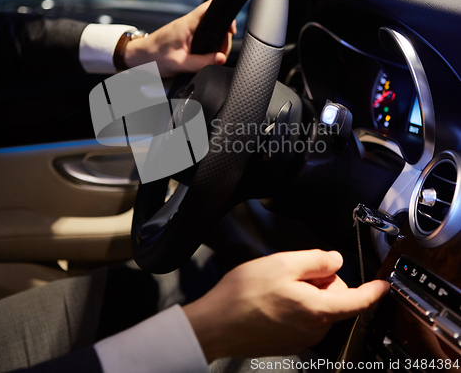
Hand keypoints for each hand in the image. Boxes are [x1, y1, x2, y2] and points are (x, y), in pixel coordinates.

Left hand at [124, 0, 234, 77]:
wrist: (139, 57)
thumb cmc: (154, 58)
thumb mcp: (179, 63)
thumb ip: (201, 62)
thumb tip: (220, 59)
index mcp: (187, 24)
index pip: (211, 7)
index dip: (225, 16)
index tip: (231, 30)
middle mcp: (187, 23)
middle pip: (214, 20)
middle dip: (222, 35)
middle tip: (221, 52)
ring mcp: (185, 28)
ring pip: (208, 28)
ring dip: (215, 40)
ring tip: (214, 55)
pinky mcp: (184, 35)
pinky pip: (201, 35)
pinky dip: (207, 43)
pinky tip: (205, 54)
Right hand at [183, 250, 388, 361]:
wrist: (216, 325)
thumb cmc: (244, 296)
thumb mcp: (282, 264)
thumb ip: (315, 260)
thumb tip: (335, 260)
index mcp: (318, 310)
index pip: (358, 301)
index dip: (373, 291)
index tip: (384, 285)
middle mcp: (314, 329)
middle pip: (335, 298)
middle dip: (323, 281)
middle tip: (294, 271)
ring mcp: (301, 338)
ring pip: (318, 307)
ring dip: (307, 291)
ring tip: (277, 285)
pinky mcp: (288, 341)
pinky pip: (304, 317)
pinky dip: (296, 303)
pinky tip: (272, 297)